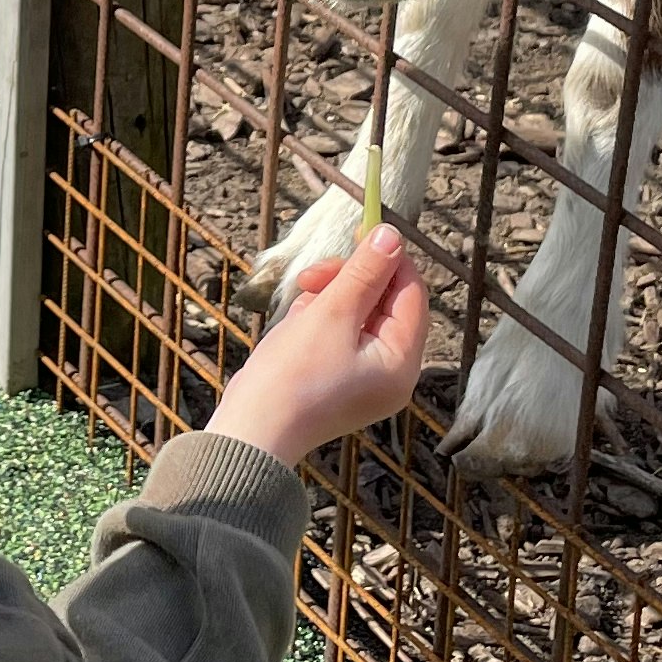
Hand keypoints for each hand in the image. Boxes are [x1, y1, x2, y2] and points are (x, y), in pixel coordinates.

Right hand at [205, 226, 428, 464]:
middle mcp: (392, 375)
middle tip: (310, 275)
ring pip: (358, 317)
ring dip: (329, 300)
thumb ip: (364, 272)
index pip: (411, 294)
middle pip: (384, 305)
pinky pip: (339, 337)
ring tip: (297, 308)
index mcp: (401, 362)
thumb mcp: (331, 313)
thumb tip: (392, 235)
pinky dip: (318, 323)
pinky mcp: (338, 382)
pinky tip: (293, 327)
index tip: (360, 230)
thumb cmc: (293, 375)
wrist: (250, 431)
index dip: (388, 259)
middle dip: (348, 282)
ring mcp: (364, 381)